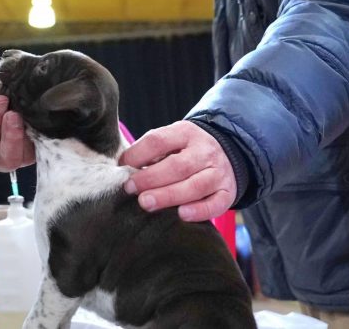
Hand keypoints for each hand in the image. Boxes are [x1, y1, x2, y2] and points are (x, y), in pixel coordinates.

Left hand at [118, 120, 234, 221]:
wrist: (226, 153)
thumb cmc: (185, 150)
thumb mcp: (170, 140)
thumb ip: (150, 151)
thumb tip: (123, 167)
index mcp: (185, 133)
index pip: (159, 140)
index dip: (138, 154)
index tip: (122, 166)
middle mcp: (205, 152)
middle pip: (179, 166)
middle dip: (151, 178)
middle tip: (130, 189)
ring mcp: (218, 173)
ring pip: (196, 186)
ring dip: (169, 196)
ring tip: (146, 203)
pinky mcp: (227, 193)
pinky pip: (216, 204)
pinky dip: (199, 211)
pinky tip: (181, 215)